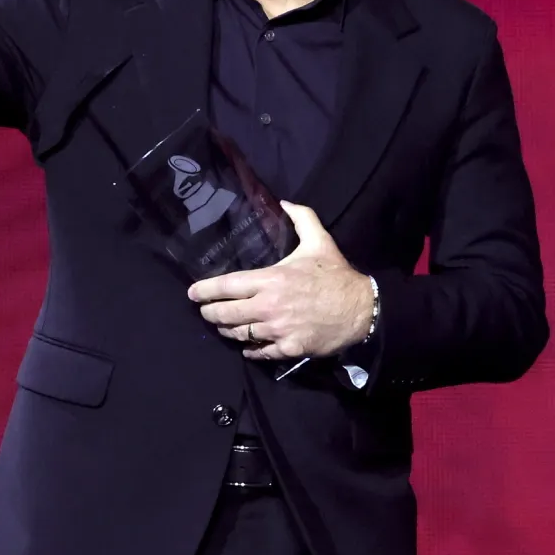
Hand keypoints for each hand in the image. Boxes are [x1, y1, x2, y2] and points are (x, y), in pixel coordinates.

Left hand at [189, 201, 373, 361]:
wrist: (362, 309)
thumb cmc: (336, 275)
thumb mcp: (319, 241)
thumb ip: (302, 218)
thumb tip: (285, 202)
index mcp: (271, 280)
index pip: (227, 286)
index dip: (205, 290)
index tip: (192, 293)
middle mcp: (268, 306)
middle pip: (226, 314)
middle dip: (210, 314)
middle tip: (204, 312)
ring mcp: (277, 330)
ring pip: (239, 334)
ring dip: (228, 331)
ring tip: (223, 327)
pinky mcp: (288, 348)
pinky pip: (259, 352)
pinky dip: (250, 349)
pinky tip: (247, 346)